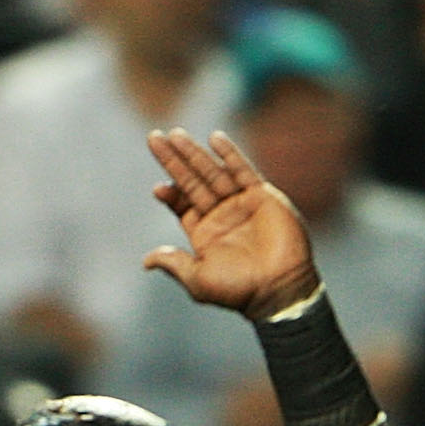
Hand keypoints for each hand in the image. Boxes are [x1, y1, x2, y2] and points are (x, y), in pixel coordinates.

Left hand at [142, 128, 321, 322]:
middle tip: (154, 138)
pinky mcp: (262, 196)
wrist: (278, 290)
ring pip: (213, 172)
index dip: (169, 194)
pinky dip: (230, 154)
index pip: (182, 204)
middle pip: (192, 181)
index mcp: (204, 232)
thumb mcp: (198, 279)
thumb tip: (146, 261)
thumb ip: (174, 264)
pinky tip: (215, 138)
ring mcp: (241, 203)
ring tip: (175, 134)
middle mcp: (221, 214)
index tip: (158, 188)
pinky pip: (243, 170)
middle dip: (174, 161)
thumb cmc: (237, 290)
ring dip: (194, 153)